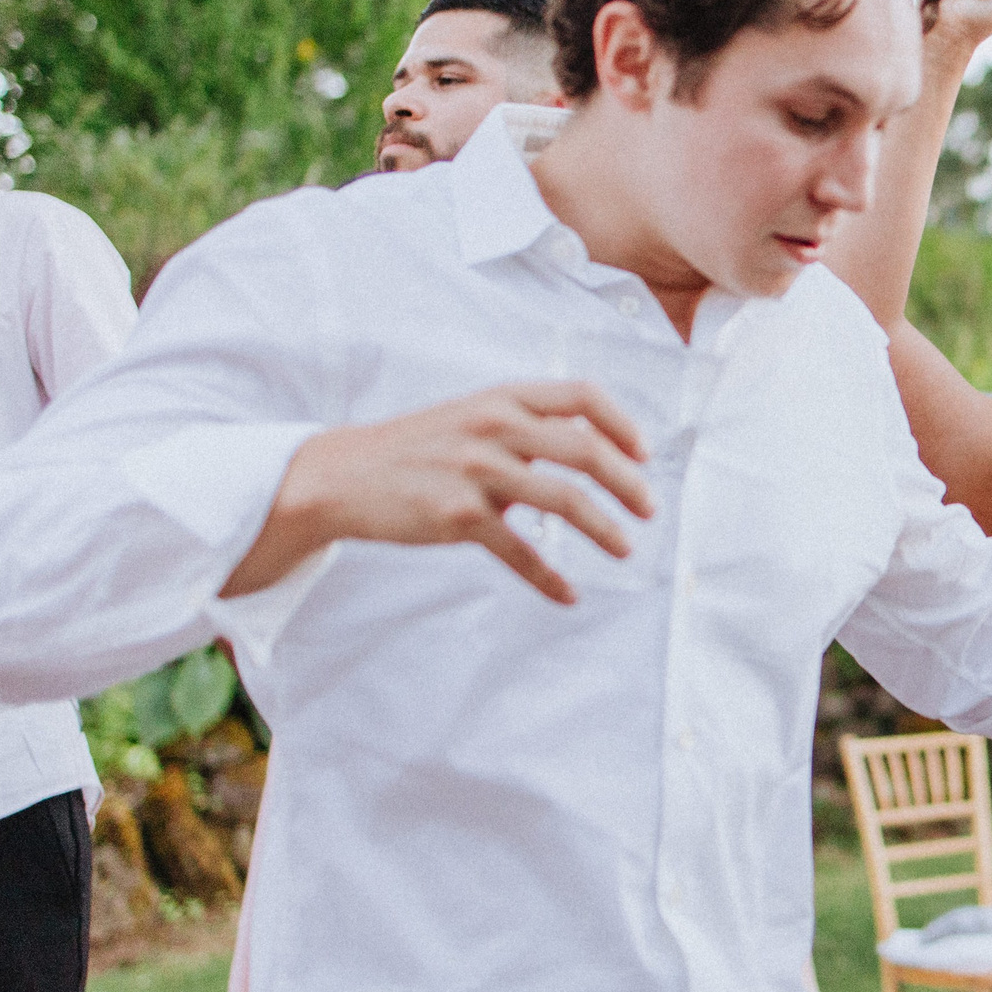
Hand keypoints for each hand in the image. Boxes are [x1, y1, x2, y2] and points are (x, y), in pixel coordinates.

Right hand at [223, 381, 652, 604]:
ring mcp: (474, 470)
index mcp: (503, 397)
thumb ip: (528, 426)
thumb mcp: (474, 416)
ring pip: (564, 500)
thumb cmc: (421, 447)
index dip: (623, 424)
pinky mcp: (457, 515)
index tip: (644, 456)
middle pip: (586, 451)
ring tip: (626, 550)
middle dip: (629, 484)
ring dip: (605, 530)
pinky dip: (549, 578)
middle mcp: (493, 426)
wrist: (341, 475)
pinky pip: (519, 551)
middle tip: (650, 509)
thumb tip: (596, 453)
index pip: (582, 396)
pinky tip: (568, 595)